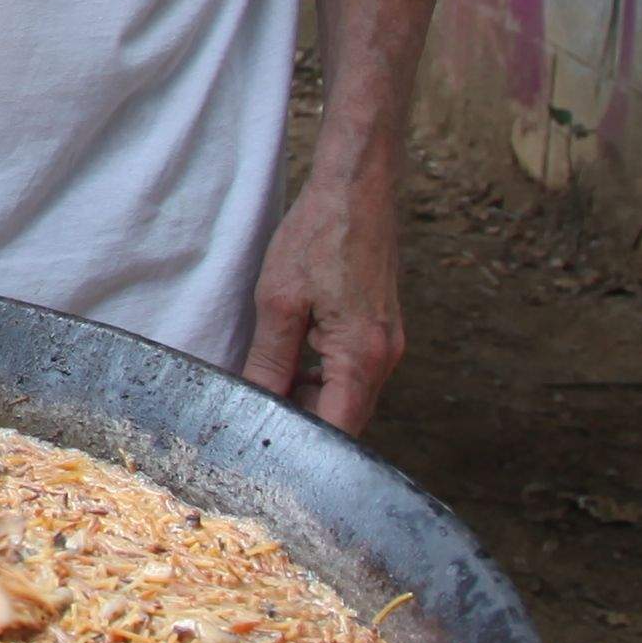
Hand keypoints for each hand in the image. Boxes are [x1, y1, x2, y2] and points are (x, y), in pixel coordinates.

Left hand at [239, 156, 410, 432]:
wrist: (358, 187)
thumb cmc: (321, 235)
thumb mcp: (279, 303)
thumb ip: (269, 362)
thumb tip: (254, 404)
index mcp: (362, 357)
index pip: (337, 431)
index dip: (302, 450)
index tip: (265, 456)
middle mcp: (384, 358)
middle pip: (345, 420)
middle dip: (302, 429)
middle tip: (254, 428)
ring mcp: (387, 345)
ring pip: (348, 398)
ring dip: (310, 403)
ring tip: (264, 397)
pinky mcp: (380, 331)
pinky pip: (351, 374)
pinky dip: (321, 381)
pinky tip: (287, 370)